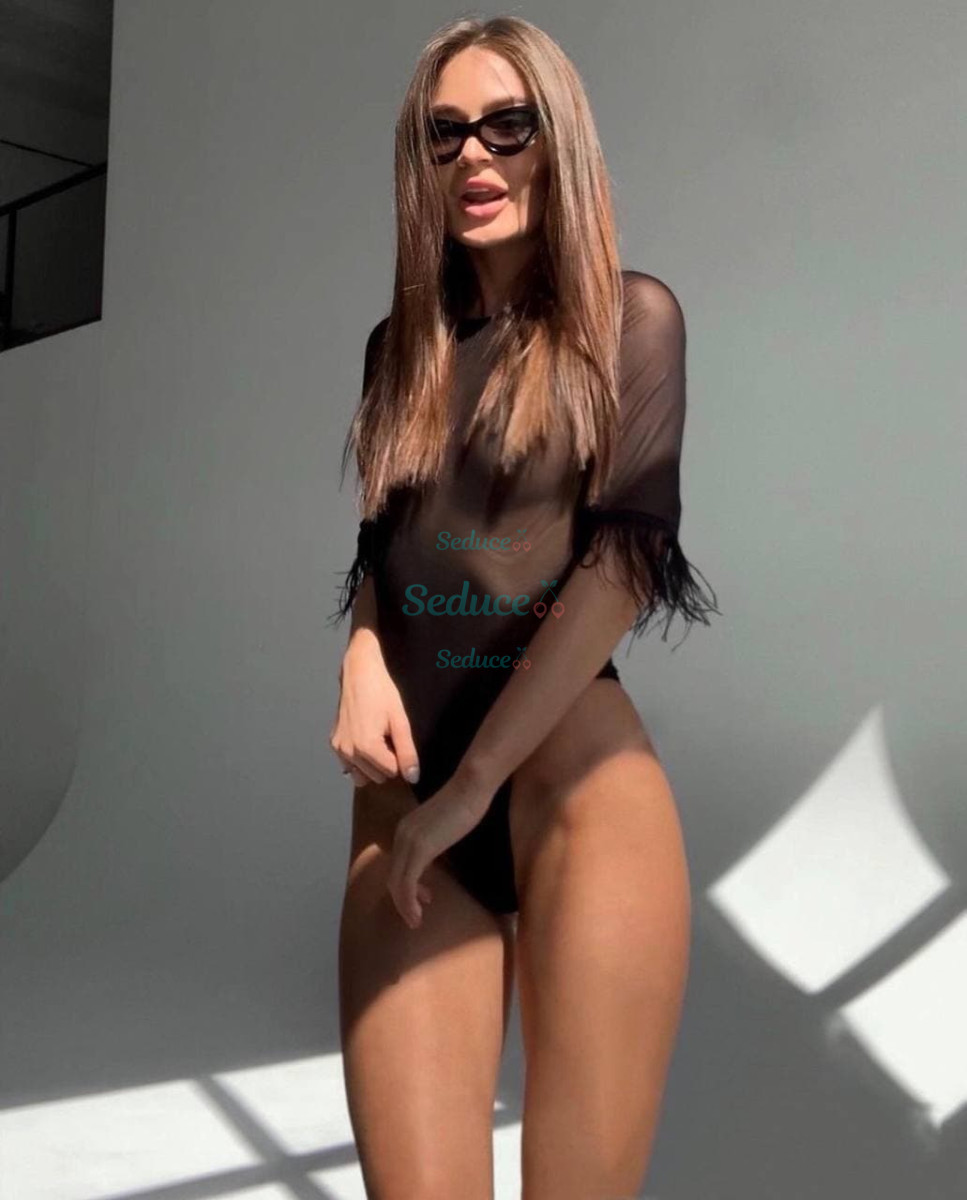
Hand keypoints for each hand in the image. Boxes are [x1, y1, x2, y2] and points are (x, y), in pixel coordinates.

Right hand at [330, 632, 419, 787]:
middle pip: (377, 776)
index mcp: (366, 747)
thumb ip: (407, 752)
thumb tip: (413, 778)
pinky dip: (359, 761)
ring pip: (363, 775)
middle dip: (386, 762)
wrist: (359, 673)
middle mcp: (349, 752)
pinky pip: (349, 766)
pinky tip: (365, 740)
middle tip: (387, 736)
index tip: (396, 738)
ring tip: (376, 739)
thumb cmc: (382, 693)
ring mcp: (339, 749)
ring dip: (373, 764)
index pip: (392, 772)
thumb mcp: (400, 722)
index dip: (399, 758)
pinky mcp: (334, 743)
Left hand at [386, 775, 491, 928]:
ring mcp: (408, 842)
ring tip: (416, 920)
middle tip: (415, 917)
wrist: (470, 786)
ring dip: (405, 906)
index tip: (424, 898)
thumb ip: (435, 840)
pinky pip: (407, 883)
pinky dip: (409, 902)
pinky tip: (419, 913)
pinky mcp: (420, 849)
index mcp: (406, 830)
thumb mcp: (444, 826)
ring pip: (397, 883)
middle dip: (402, 901)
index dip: (406, 887)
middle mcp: (401, 836)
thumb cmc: (466, 803)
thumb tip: (437, 856)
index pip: (398, 865)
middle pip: (393, 877)